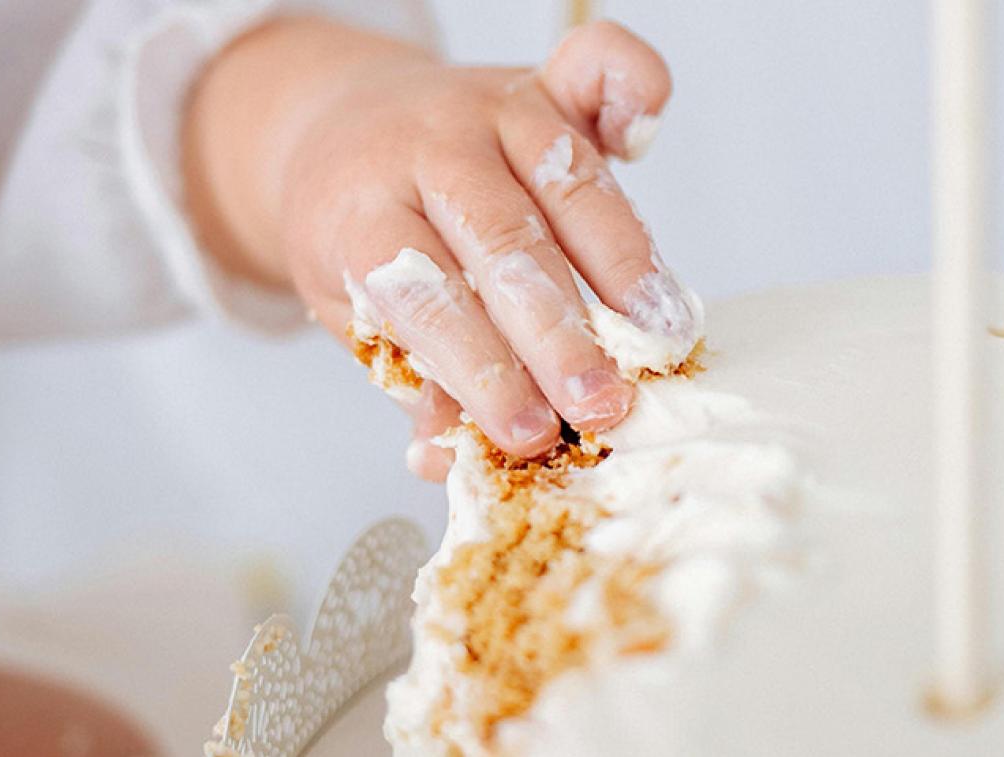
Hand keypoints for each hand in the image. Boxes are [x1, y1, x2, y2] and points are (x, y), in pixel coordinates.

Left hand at [185, 18, 690, 478]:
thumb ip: (412, 381)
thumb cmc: (361, 241)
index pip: (423, 295)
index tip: (527, 435)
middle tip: (602, 404)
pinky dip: (636, 88)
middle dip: (559, 333)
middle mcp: (427, 148)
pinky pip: (598, 66)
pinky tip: (648, 141)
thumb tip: (446, 458)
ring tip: (663, 337)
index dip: (480, 370)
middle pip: (502, 240)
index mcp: (358, 212)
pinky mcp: (545, 81)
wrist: (340, 127)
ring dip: (623, 263)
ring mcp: (491, 107)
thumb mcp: (354, 316)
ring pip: (566, 179)